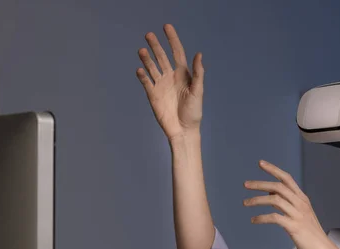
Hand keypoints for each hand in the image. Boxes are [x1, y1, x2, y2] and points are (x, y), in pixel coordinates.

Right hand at [136, 24, 203, 138]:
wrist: (183, 130)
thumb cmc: (194, 112)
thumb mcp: (198, 92)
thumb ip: (198, 73)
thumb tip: (199, 54)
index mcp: (183, 74)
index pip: (177, 52)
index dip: (172, 39)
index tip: (166, 26)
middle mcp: (170, 77)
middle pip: (162, 57)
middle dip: (156, 45)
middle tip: (149, 34)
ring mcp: (160, 85)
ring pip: (152, 67)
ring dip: (147, 58)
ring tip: (142, 50)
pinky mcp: (152, 95)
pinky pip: (146, 82)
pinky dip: (143, 75)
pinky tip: (140, 70)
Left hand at [243, 160, 339, 248]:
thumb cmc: (310, 234)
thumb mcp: (299, 214)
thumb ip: (287, 203)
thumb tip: (270, 194)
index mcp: (302, 199)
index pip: (287, 178)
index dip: (273, 170)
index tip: (260, 163)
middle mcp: (300, 203)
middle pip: (278, 187)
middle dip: (260, 184)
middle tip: (245, 184)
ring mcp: (298, 215)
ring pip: (275, 200)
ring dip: (257, 200)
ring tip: (245, 203)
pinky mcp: (294, 227)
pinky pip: (275, 217)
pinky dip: (262, 217)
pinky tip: (253, 220)